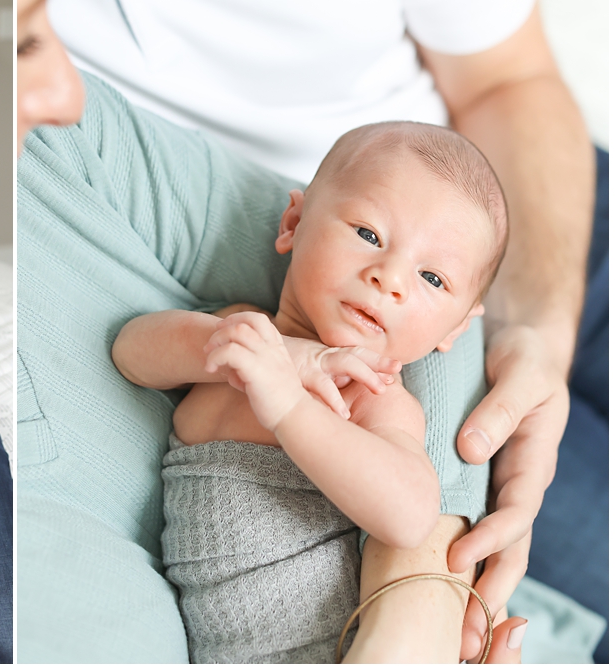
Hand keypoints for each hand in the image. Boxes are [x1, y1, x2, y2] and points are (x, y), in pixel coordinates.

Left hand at [203, 312, 306, 429]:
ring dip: (217, 340)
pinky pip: (230, 352)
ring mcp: (266, 358)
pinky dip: (215, 356)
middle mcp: (272, 349)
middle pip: (246, 321)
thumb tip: (229, 372)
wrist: (296, 418)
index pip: (258, 320)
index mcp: (277, 349)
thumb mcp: (265, 380)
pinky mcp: (256, 371)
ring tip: (209, 356)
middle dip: (223, 328)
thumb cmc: (279, 403)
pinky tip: (211, 369)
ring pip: (238, 331)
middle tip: (210, 345)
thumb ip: (248, 370)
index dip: (237, 319)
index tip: (223, 330)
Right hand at [206, 316, 397, 418]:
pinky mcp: (297, 372)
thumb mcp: (293, 370)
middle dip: (378, 364)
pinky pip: (319, 386)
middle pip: (355, 357)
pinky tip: (344, 414)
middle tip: (398, 373)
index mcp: (321, 356)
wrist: (239, 346)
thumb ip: (310, 380)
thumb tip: (329, 395)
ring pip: (344, 365)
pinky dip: (332, 401)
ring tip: (382, 389)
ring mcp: (309, 362)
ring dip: (365, 376)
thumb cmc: (268, 365)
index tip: (397, 370)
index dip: (375, 362)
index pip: (353, 356)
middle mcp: (318, 356)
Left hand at [449, 324, 569, 657]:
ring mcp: (497, 479)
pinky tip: (436, 569)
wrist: (521, 342)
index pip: (515, 513)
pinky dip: (458, 543)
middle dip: (491, 585)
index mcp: (532, 461)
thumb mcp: (520, 377)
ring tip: (455, 618)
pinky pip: (468, 512)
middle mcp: (515, 478)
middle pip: (509, 544)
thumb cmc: (526, 358)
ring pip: (492, 538)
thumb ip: (498, 412)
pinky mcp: (476, 471)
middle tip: (467, 626)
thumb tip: (469, 451)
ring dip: (476, 577)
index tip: (460, 559)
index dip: (490, 540)